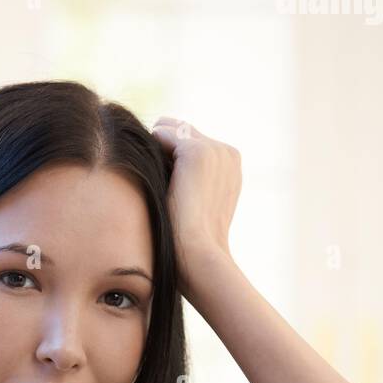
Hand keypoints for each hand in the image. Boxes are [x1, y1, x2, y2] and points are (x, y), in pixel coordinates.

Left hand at [150, 117, 241, 292]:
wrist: (198, 253)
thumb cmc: (192, 239)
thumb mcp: (196, 204)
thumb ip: (188, 178)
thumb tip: (160, 161)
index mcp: (231, 163)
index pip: (192, 140)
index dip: (170, 156)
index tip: (162, 182)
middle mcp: (227, 152)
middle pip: (180, 130)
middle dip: (163, 149)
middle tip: (156, 183)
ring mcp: (214, 149)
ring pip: (170, 128)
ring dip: (156, 150)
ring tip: (155, 184)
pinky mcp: (197, 151)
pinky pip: (162, 134)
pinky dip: (151, 151)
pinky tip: (152, 178)